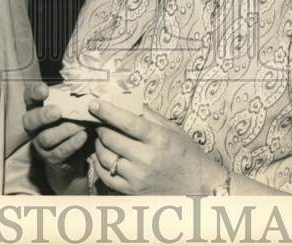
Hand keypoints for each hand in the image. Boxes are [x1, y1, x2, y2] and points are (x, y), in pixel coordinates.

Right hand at [21, 82, 89, 174]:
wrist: (77, 148)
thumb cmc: (73, 117)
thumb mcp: (71, 104)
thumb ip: (72, 96)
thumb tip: (83, 86)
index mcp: (37, 107)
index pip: (29, 96)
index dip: (34, 92)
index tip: (44, 90)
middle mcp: (34, 126)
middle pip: (30, 120)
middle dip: (43, 115)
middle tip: (58, 112)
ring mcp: (40, 144)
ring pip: (46, 138)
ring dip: (64, 130)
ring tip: (79, 124)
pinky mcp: (52, 158)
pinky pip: (60, 152)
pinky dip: (72, 143)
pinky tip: (83, 135)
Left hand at [88, 100, 226, 194]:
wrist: (197, 185)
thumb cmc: (185, 153)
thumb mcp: (172, 129)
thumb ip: (149, 115)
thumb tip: (126, 100)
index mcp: (158, 139)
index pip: (127, 122)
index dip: (108, 111)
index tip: (94, 104)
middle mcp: (146, 159)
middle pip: (111, 138)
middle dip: (100, 127)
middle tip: (99, 121)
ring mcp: (138, 177)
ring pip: (105, 157)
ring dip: (99, 144)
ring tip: (102, 137)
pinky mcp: (132, 191)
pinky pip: (106, 176)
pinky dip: (99, 163)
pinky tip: (102, 155)